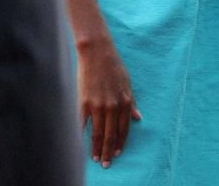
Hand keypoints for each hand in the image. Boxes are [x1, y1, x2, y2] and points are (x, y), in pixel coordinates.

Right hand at [77, 37, 141, 167]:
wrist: (98, 54)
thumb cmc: (114, 68)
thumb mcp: (128, 84)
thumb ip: (132, 102)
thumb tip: (138, 118)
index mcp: (125, 101)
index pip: (124, 128)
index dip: (120, 143)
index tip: (117, 153)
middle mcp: (113, 105)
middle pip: (110, 134)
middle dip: (109, 151)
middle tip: (106, 164)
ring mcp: (98, 105)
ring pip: (97, 133)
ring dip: (96, 148)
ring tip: (95, 159)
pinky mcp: (84, 102)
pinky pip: (83, 124)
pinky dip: (81, 136)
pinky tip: (80, 146)